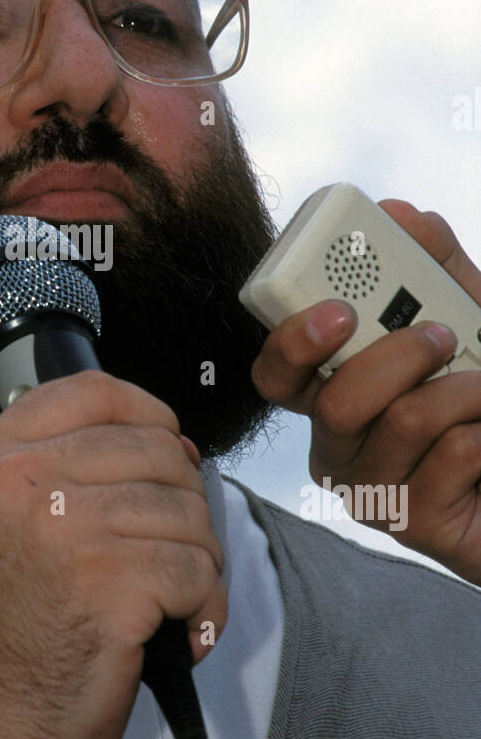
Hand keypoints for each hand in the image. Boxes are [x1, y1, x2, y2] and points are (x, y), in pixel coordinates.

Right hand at [0, 371, 225, 738]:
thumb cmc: (5, 636)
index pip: (94, 390)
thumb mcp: (6, 520)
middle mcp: (18, 479)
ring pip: (188, 511)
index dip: (148, 416)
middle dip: (182, 508)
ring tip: (165, 605)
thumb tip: (174, 445)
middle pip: (157, 450)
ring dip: (197, 565)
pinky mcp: (108, 580)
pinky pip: (198, 569)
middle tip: (162, 560)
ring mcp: (63, 526)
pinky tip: (174, 633)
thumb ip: (69, 468)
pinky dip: (204, 609)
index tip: (163, 455)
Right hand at [250, 200, 480, 584]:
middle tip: (440, 335)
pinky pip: (451, 455)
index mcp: (331, 393)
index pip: (276, 375)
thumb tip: (404, 213)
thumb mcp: (469, 318)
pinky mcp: (412, 525)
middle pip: (335, 402)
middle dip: (396, 357)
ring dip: (464, 389)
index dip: (292, 343)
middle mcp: (338, 445)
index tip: (338, 310)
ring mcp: (371, 490)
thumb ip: (437, 267)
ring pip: (402, 421)